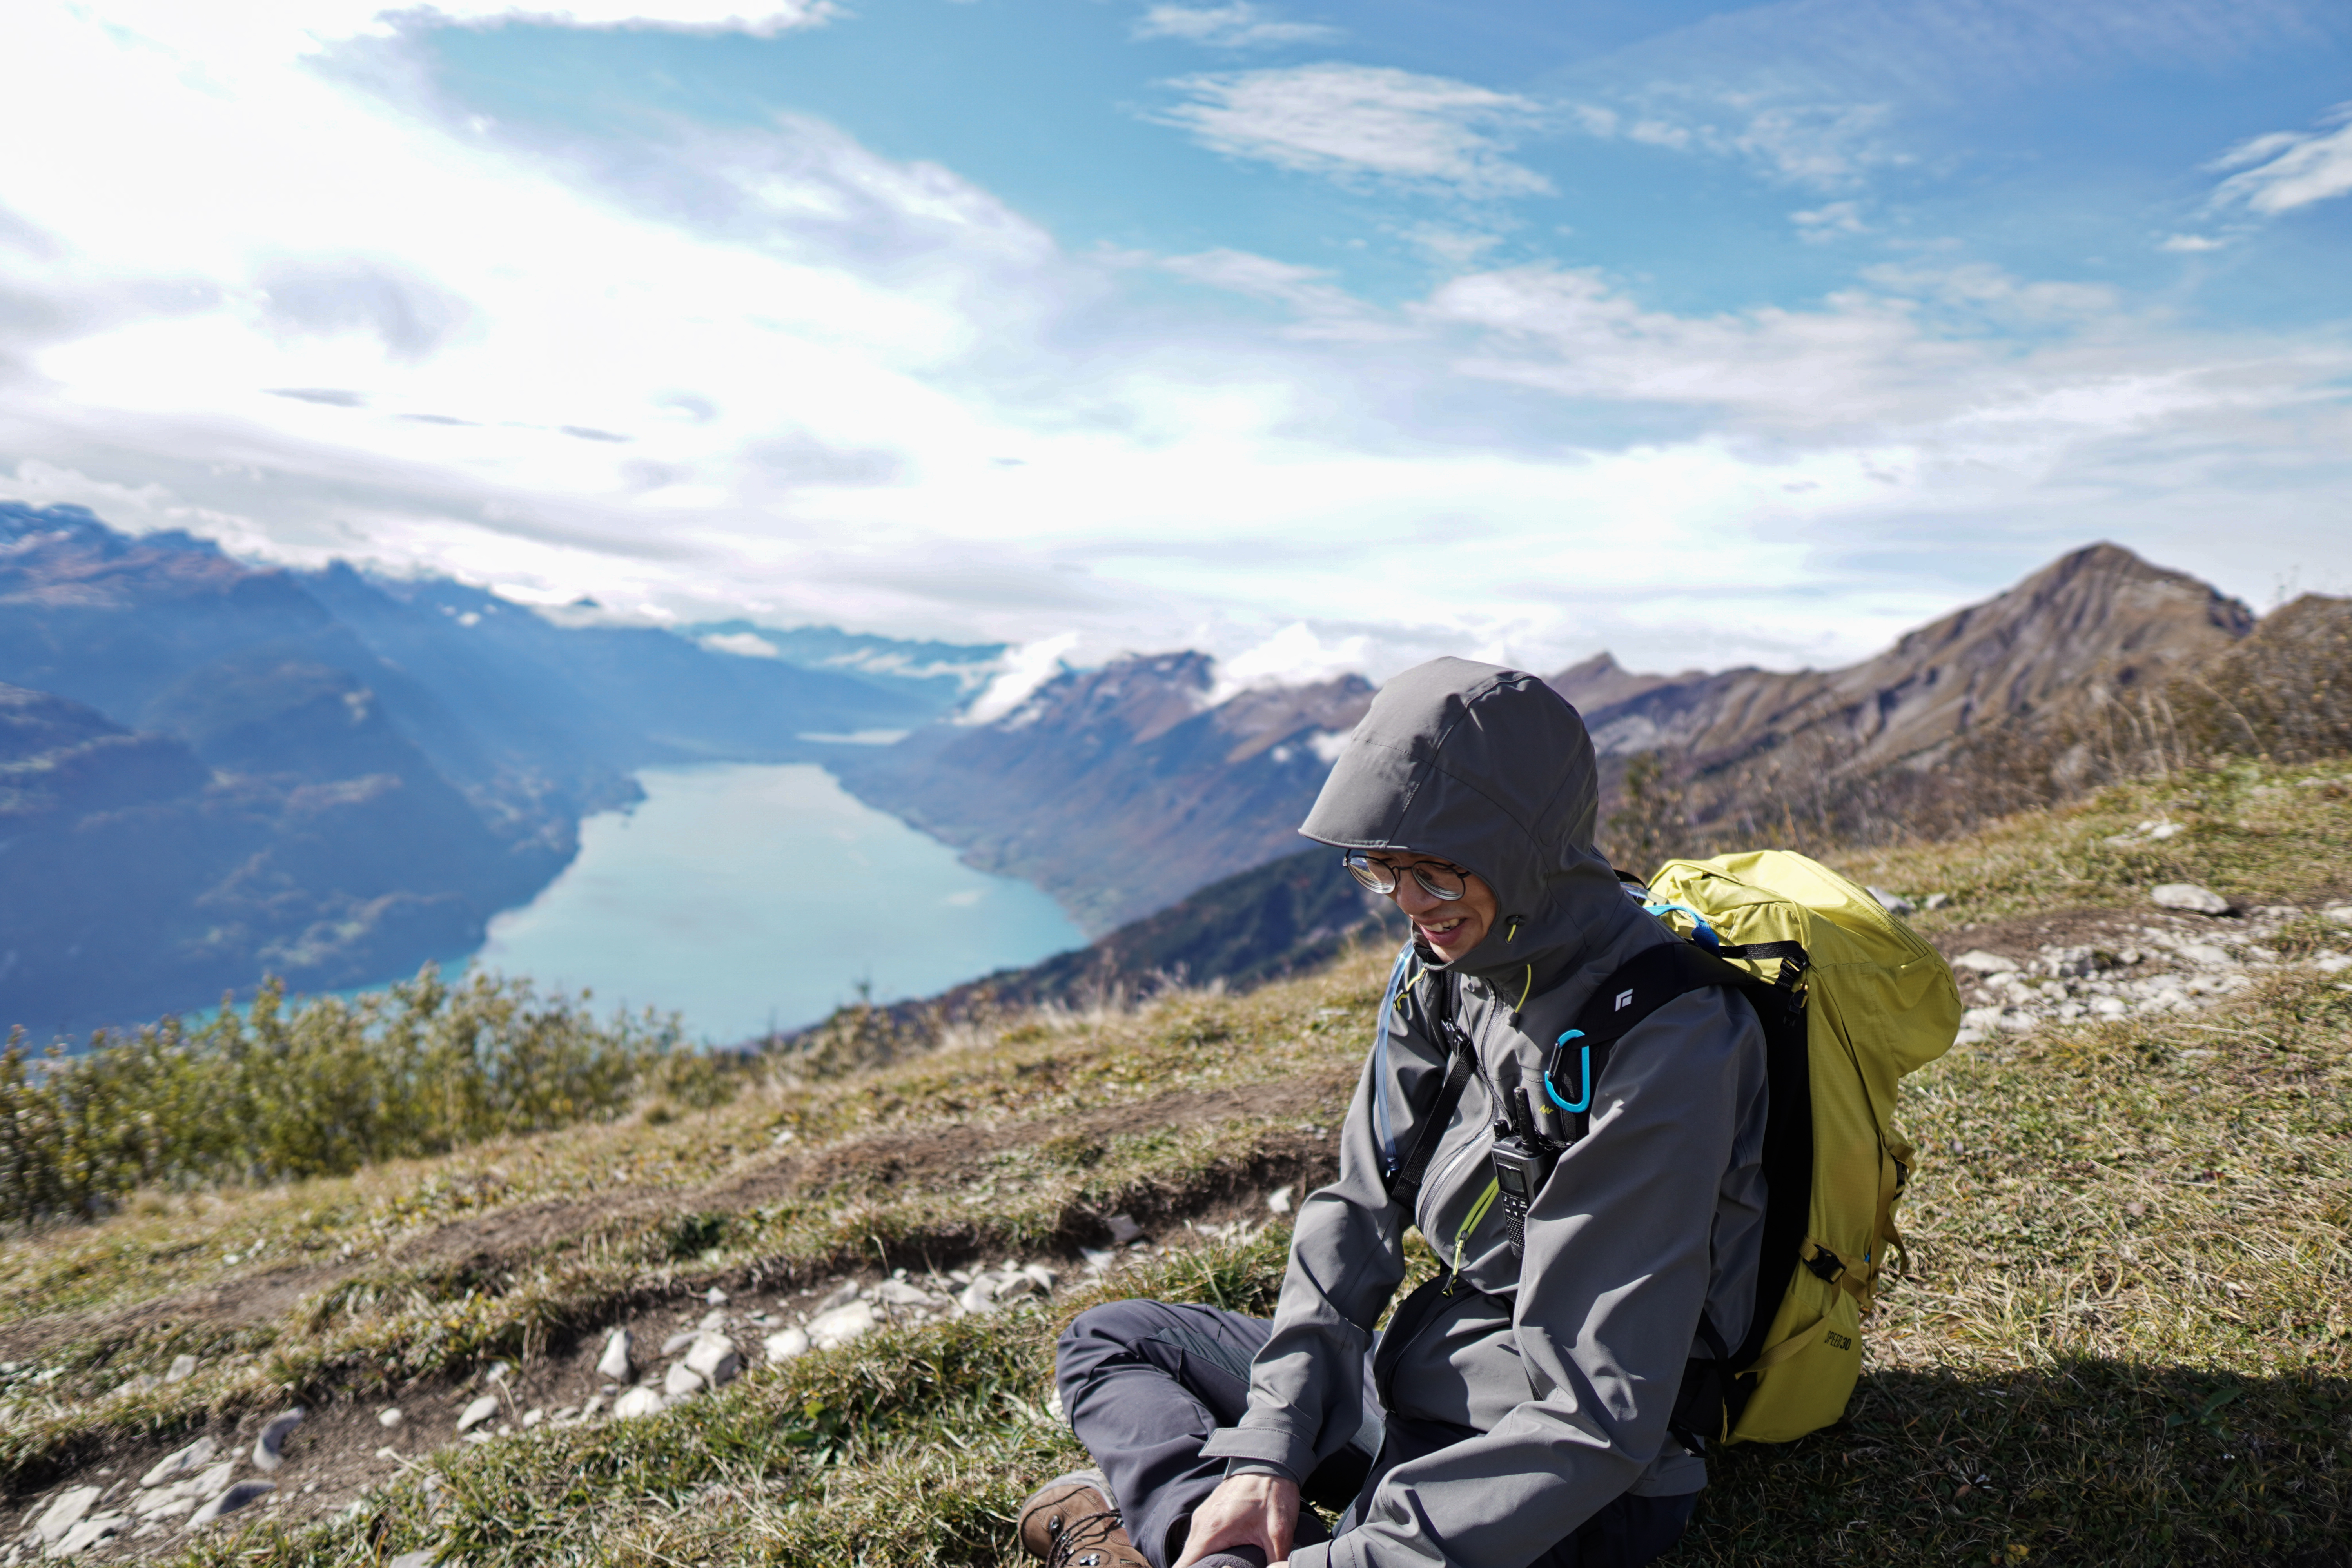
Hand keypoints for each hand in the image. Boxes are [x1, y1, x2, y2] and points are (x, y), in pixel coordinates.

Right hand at [1174, 1472, 1298, 1566]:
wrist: (1269, 1459)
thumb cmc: (1273, 1494)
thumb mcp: (1279, 1532)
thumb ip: (1276, 1561)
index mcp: (1212, 1531)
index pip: (1183, 1567)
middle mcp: (1200, 1523)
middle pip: (1185, 1562)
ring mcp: (1202, 1516)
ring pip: (1191, 1551)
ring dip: (1201, 1563)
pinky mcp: (1207, 1512)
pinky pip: (1198, 1539)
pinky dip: (1205, 1552)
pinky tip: (1222, 1558)